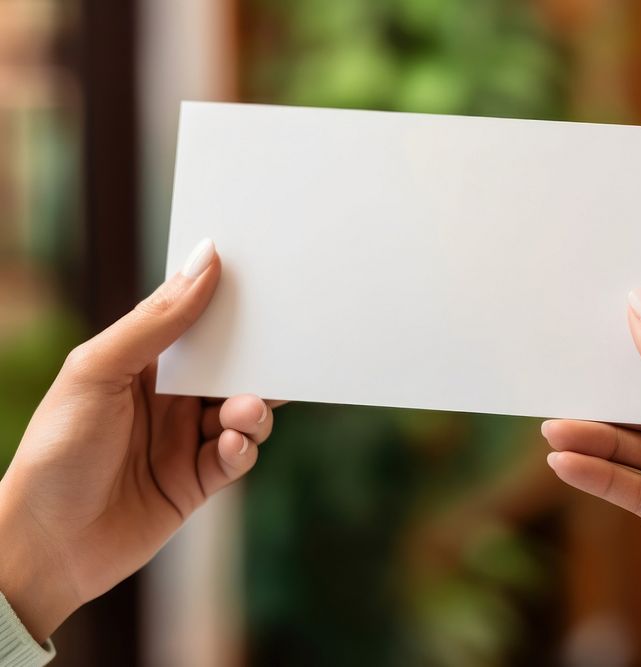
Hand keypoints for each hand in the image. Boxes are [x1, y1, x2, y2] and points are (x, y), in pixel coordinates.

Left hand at [0, 239, 277, 641]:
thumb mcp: (99, 371)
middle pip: (230, 368)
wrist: (44, 546)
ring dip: (252, 409)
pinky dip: (242, 448)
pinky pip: (238, 457)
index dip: (228, 306)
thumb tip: (206, 260)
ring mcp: (184, 440)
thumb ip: (157, 320)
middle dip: (256, 362)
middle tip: (277, 355)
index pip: (195, 322)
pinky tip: (229, 447)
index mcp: (141, 364)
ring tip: (243, 413)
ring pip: (243, 412)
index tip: (264, 288)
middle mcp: (167, 399)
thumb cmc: (56, 451)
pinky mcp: (198, 482)